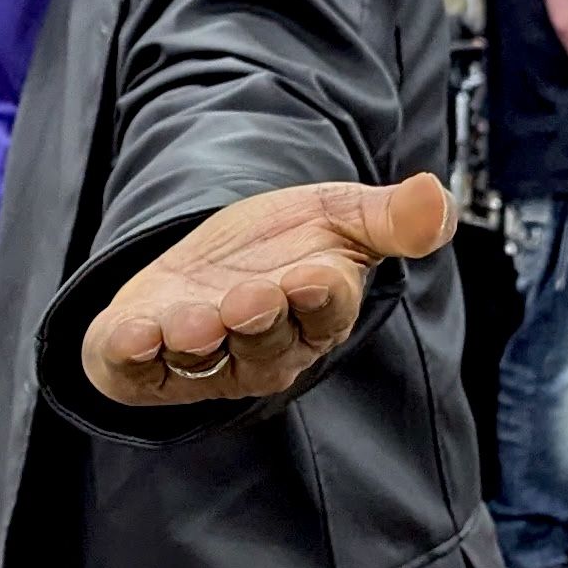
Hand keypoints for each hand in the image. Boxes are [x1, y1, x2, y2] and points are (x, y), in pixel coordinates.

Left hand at [80, 172, 454, 409]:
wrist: (206, 265)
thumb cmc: (282, 248)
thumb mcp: (338, 216)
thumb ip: (390, 218)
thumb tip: (437, 198)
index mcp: (318, 312)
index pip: (326, 310)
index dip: (319, 297)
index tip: (315, 276)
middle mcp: (266, 347)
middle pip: (266, 341)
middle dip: (258, 321)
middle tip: (251, 298)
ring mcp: (207, 360)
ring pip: (206, 360)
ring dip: (198, 341)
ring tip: (191, 323)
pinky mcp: (151, 363)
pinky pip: (141, 368)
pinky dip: (133, 353)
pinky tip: (130, 334)